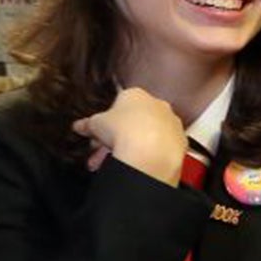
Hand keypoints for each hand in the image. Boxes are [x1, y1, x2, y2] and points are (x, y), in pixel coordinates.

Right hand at [71, 86, 188, 182]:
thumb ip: (87, 124)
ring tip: (111, 164)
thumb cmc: (123, 131)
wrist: (150, 152)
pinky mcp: (181, 141)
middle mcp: (157, 105)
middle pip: (132, 123)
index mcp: (135, 94)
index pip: (117, 106)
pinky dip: (148, 156)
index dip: (105, 123)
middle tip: (101, 153)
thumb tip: (79, 126)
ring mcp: (171, 123)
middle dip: (114, 139)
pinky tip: (135, 166)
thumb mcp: (96, 125)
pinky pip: (160, 148)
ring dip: (128, 149)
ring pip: (146, 136)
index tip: (98, 136)